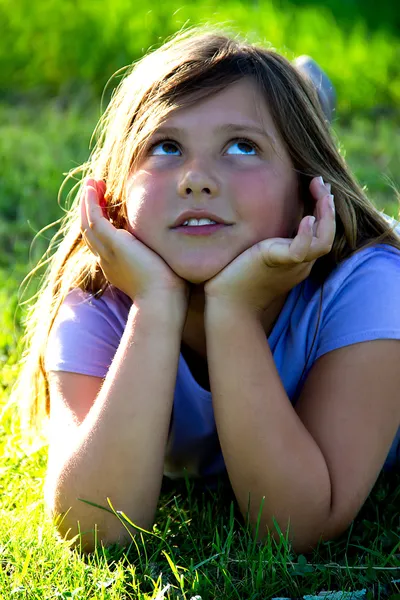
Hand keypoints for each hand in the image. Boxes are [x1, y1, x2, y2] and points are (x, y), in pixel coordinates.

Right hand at [80, 179, 189, 305]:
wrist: (163, 300)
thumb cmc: (170, 290)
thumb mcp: (161, 267)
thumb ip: (161, 255)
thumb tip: (176, 246)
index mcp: (117, 265)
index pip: (103, 240)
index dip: (101, 221)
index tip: (107, 204)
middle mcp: (107, 259)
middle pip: (90, 230)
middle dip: (90, 208)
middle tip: (94, 189)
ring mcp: (107, 251)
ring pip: (87, 222)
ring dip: (88, 201)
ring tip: (92, 183)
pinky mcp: (112, 243)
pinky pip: (93, 218)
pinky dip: (90, 202)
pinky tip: (93, 187)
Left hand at [204, 177, 335, 315]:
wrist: (226, 304)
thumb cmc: (235, 279)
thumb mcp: (255, 252)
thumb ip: (265, 237)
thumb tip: (258, 214)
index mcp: (296, 260)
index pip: (320, 232)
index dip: (322, 208)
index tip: (314, 186)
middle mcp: (300, 264)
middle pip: (327, 233)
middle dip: (327, 205)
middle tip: (320, 181)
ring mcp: (292, 265)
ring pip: (324, 241)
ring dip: (326, 215)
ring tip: (322, 192)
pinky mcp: (278, 263)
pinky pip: (302, 250)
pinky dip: (308, 234)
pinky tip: (307, 218)